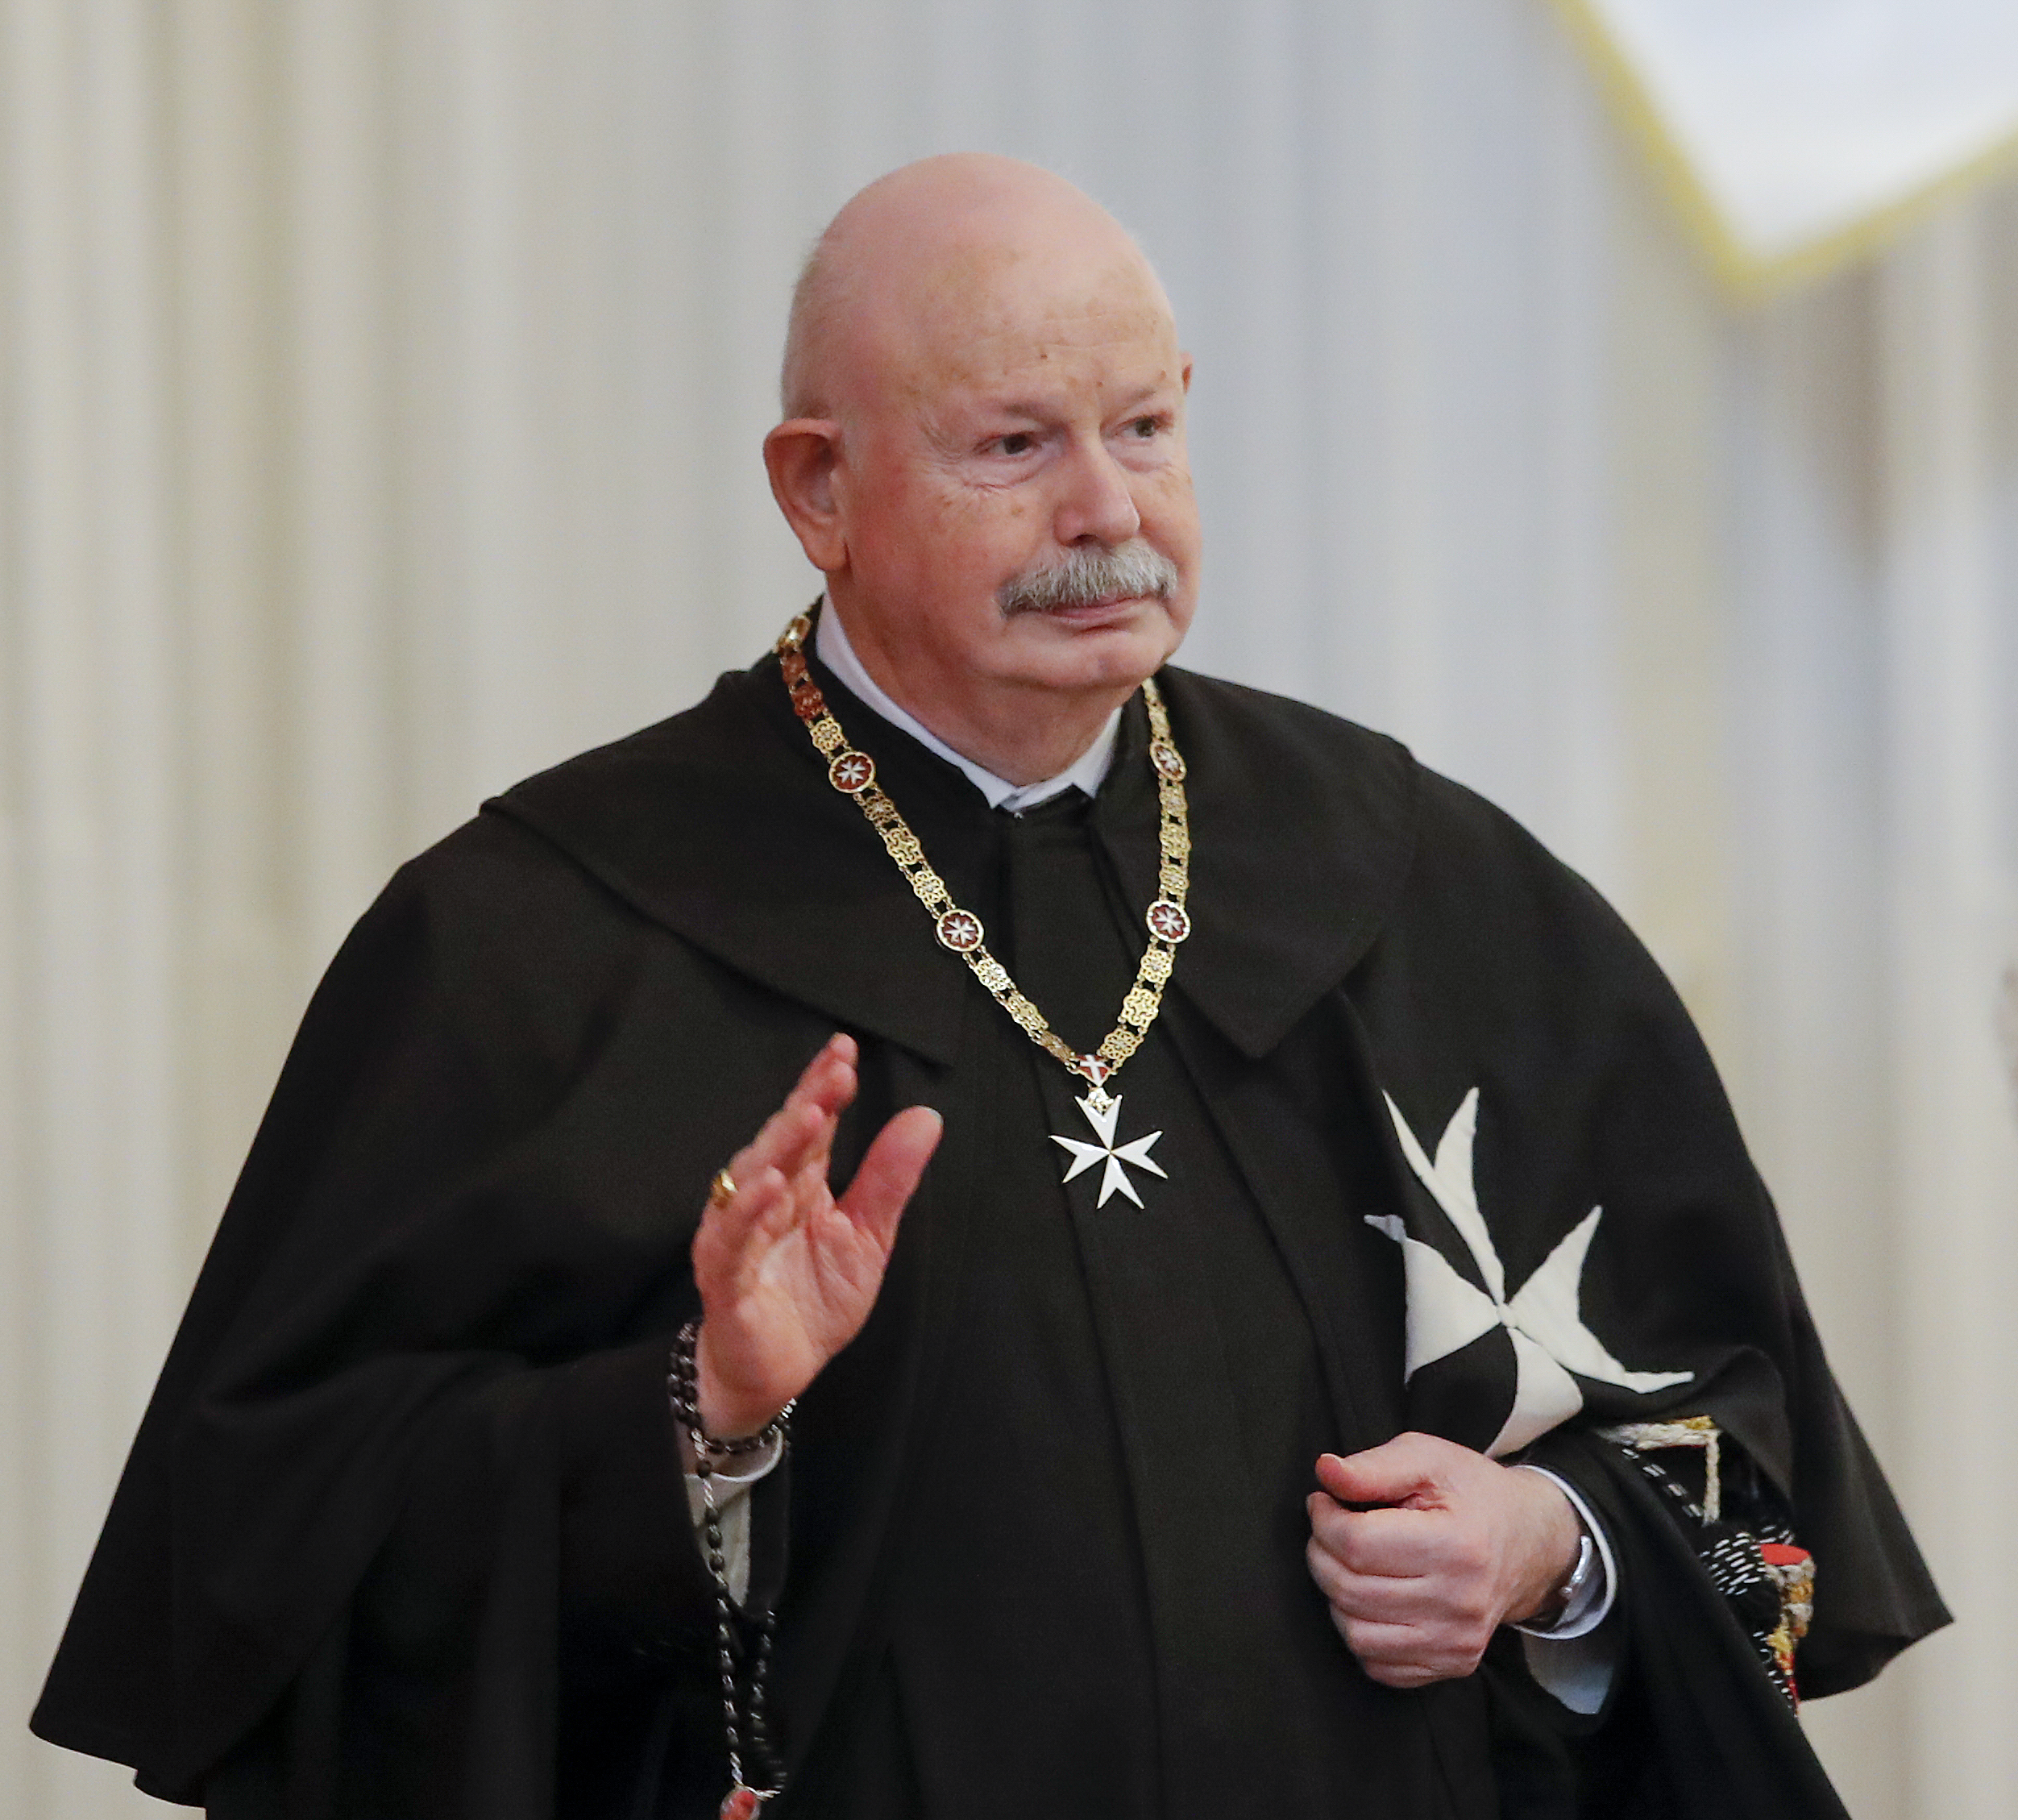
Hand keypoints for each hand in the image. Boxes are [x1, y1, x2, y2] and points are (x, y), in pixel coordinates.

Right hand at [690, 1034, 941, 1436]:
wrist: (777, 1373)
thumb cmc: (815, 1300)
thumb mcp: (868, 1238)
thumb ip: (889, 1180)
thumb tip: (927, 1116)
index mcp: (798, 1186)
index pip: (810, 1127)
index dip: (824, 1088)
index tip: (845, 1049)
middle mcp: (760, 1201)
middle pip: (780, 1144)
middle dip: (805, 1105)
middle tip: (834, 1072)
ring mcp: (736, 1238)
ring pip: (750, 1182)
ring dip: (778, 1148)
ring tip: (809, 1115)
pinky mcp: (724, 1282)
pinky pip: (731, 1244)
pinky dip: (746, 1215)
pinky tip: (769, 1187)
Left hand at [1304, 1432, 1582, 1687]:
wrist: (1528, 1542)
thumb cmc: (1471, 1494)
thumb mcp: (1428, 1459)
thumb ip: (1374, 1466)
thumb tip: (1326, 1473)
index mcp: (1457, 1545)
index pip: (1357, 1544)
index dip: (1324, 1519)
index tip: (1323, 1502)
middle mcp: (1461, 1603)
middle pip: (1350, 1590)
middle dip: (1321, 1554)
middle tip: (1328, 1530)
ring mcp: (1459, 1641)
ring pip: (1357, 1635)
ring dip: (1335, 1596)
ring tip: (1347, 1563)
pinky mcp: (1454, 1664)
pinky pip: (1379, 1665)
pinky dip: (1361, 1632)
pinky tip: (1370, 1598)